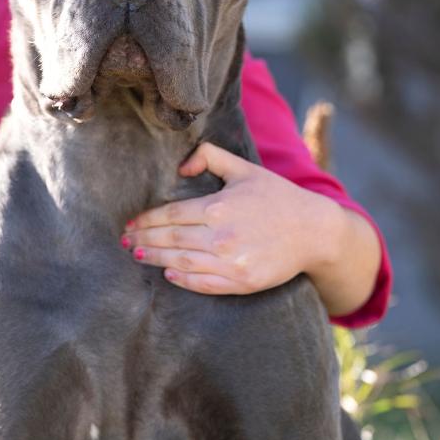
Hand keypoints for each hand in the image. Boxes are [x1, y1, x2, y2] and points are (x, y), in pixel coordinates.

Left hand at [121, 141, 340, 295]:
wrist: (314, 231)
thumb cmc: (277, 196)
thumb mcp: (243, 169)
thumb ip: (209, 156)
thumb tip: (181, 167)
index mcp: (219, 207)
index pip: (171, 215)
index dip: (147, 220)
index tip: (130, 223)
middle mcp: (222, 236)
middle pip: (171, 239)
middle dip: (144, 240)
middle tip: (124, 241)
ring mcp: (233, 262)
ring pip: (182, 262)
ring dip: (156, 259)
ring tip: (137, 255)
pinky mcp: (243, 282)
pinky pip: (205, 284)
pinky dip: (183, 280)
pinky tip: (168, 274)